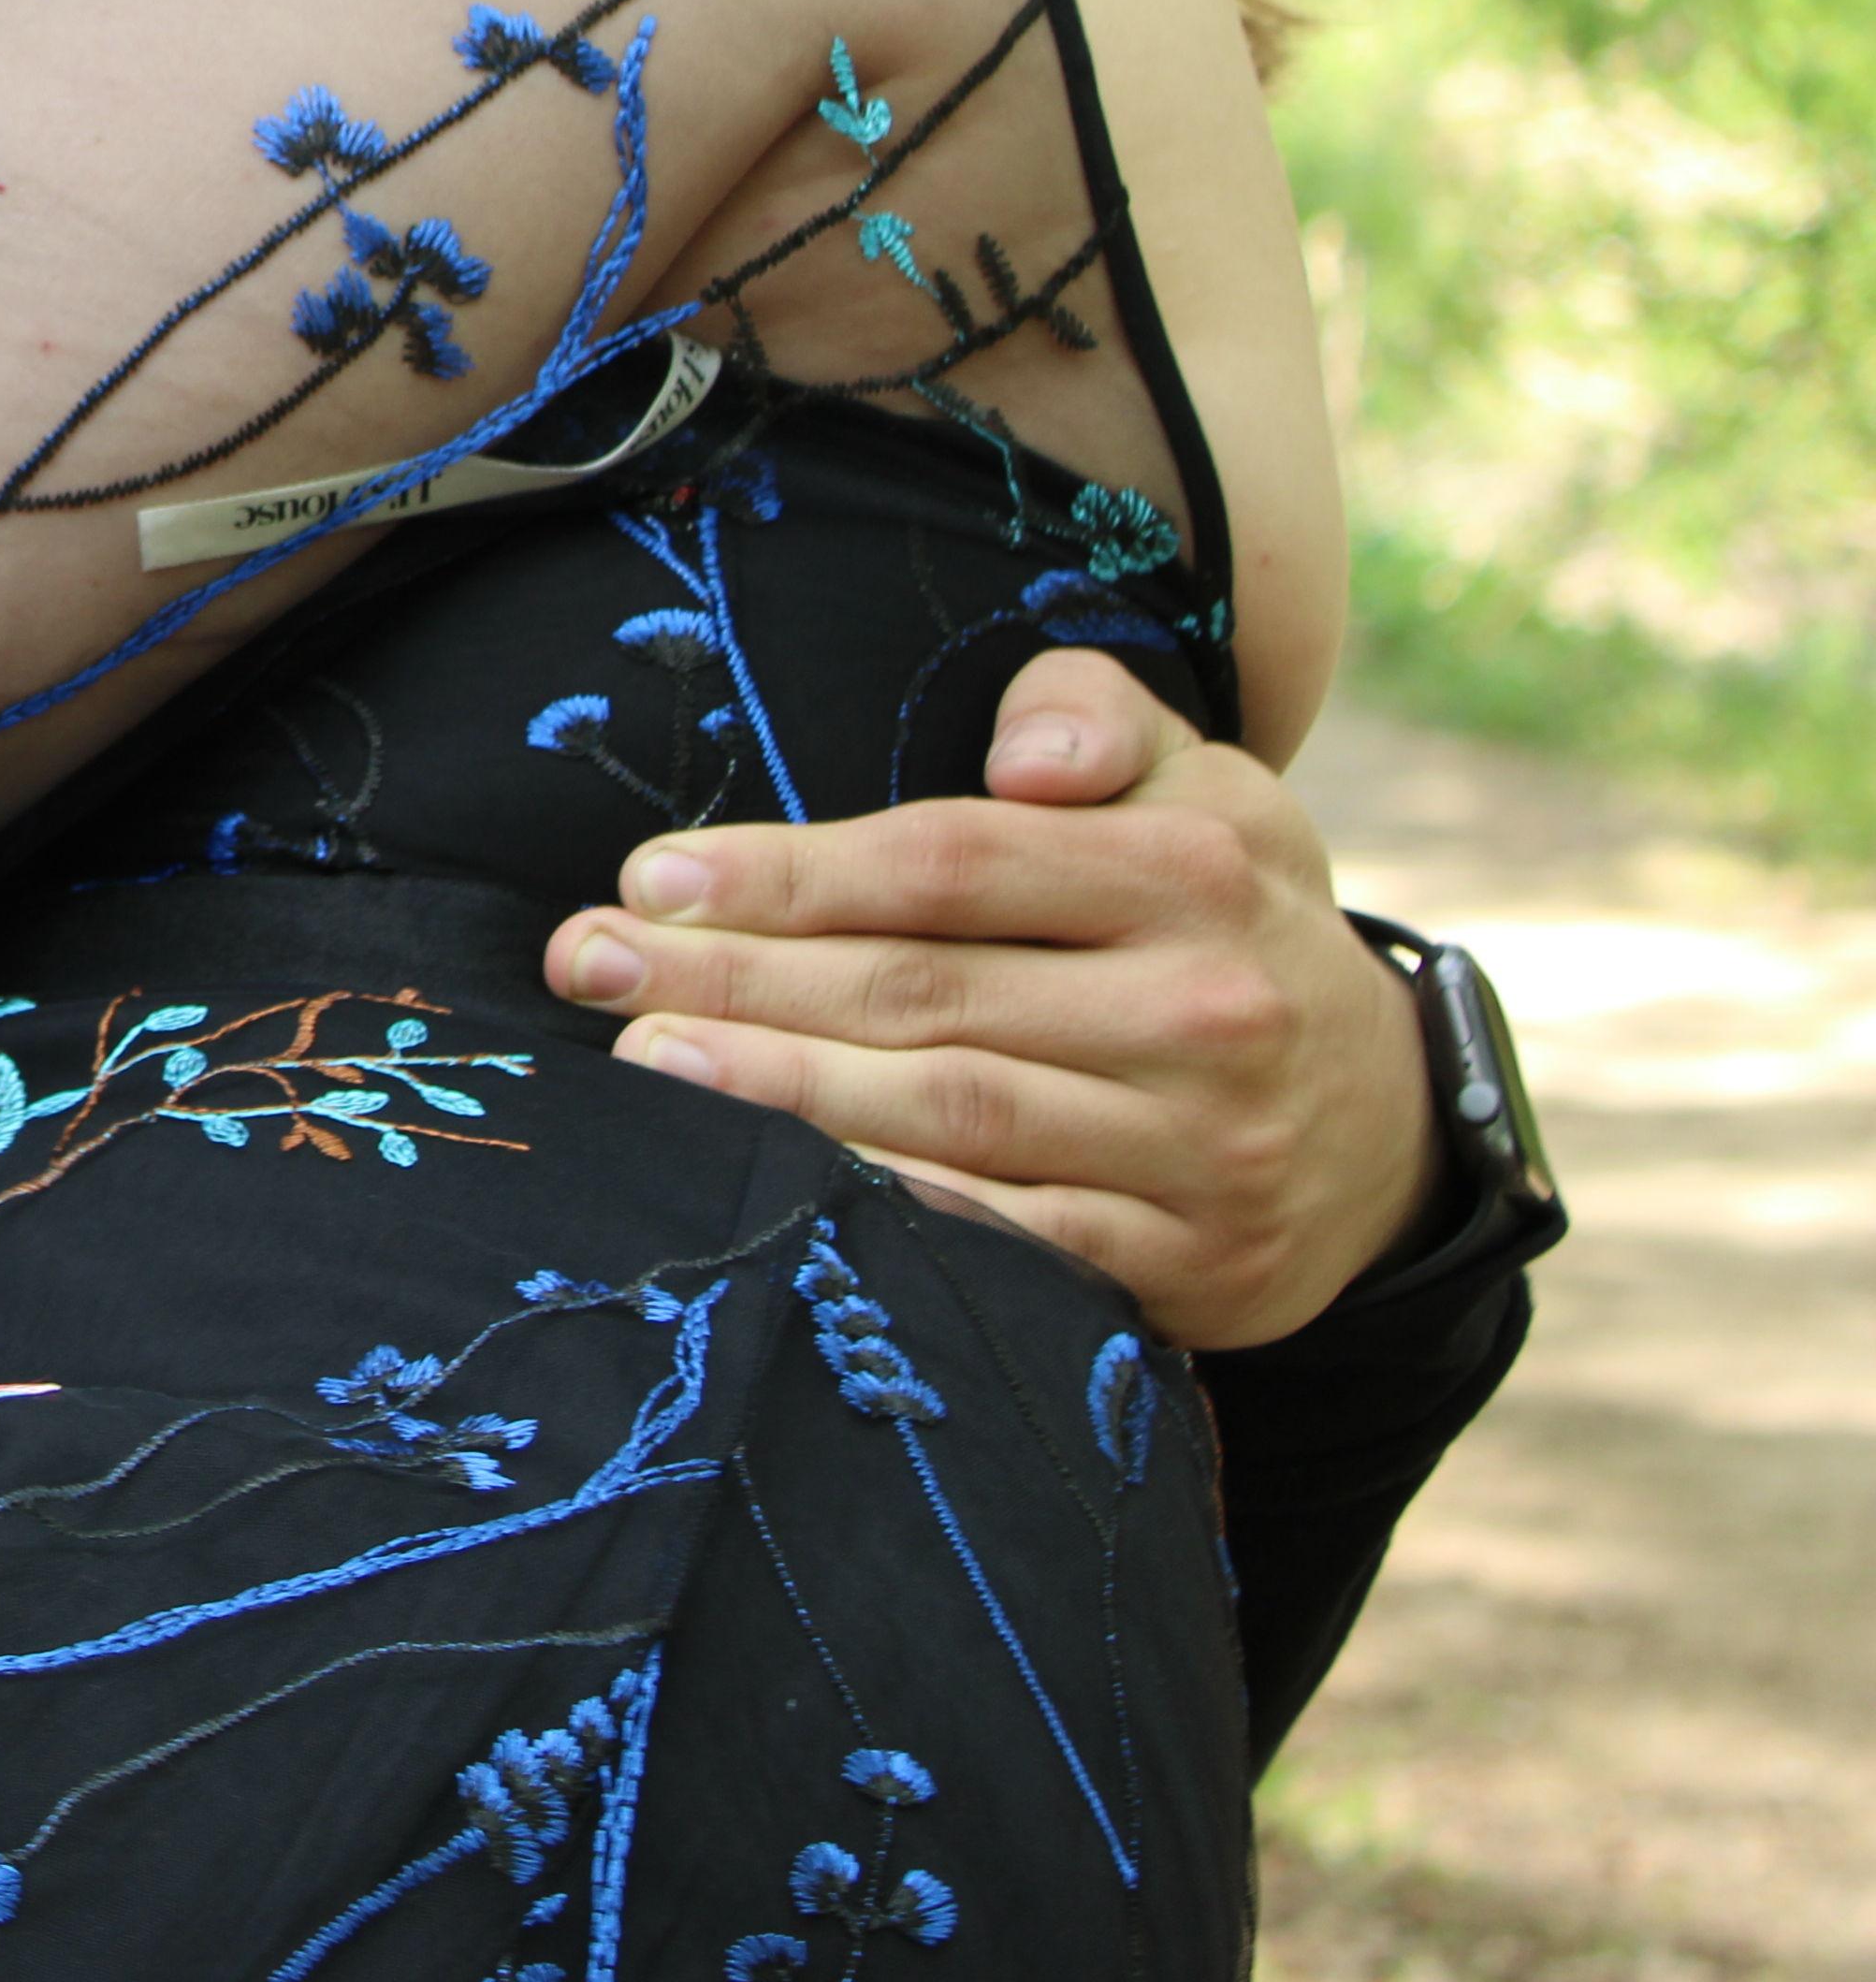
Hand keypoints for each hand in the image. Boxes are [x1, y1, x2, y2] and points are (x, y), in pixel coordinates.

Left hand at [540, 646, 1437, 1353]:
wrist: (1387, 1117)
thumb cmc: (1227, 919)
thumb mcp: (1203, 787)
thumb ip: (1099, 718)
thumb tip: (1026, 751)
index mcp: (1190, 873)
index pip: (949, 863)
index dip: (792, 870)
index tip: (655, 877)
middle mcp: (1205, 1009)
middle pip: (925, 991)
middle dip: (737, 978)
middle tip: (592, 966)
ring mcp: (1204, 1148)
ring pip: (954, 1117)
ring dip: (784, 1093)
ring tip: (647, 1063)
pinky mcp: (1195, 1263)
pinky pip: (1023, 1243)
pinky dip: (899, 1217)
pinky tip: (786, 1189)